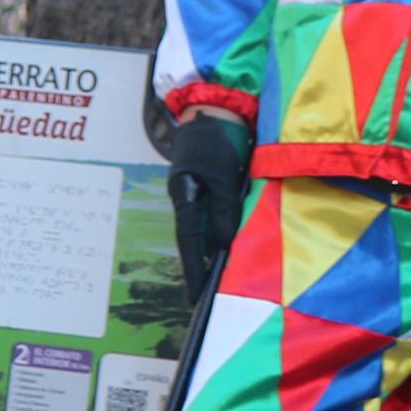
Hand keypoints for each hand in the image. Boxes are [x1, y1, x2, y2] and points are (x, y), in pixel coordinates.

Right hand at [163, 113, 253, 296]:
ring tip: (216, 282)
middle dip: (198, 269)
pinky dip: (218, 235)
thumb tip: (224, 244)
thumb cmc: (215, 140)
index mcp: (184, 196)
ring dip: (208, 254)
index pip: (189, 241)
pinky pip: (212, 218)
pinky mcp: (206, 188)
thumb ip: (224, 209)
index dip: (194, 270)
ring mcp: (195, 194)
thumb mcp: (222, 175)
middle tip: (205, 299)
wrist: (210, 111)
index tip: (197, 298)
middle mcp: (186, 199)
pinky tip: (226, 250)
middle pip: (192, 241)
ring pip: (202, 231)